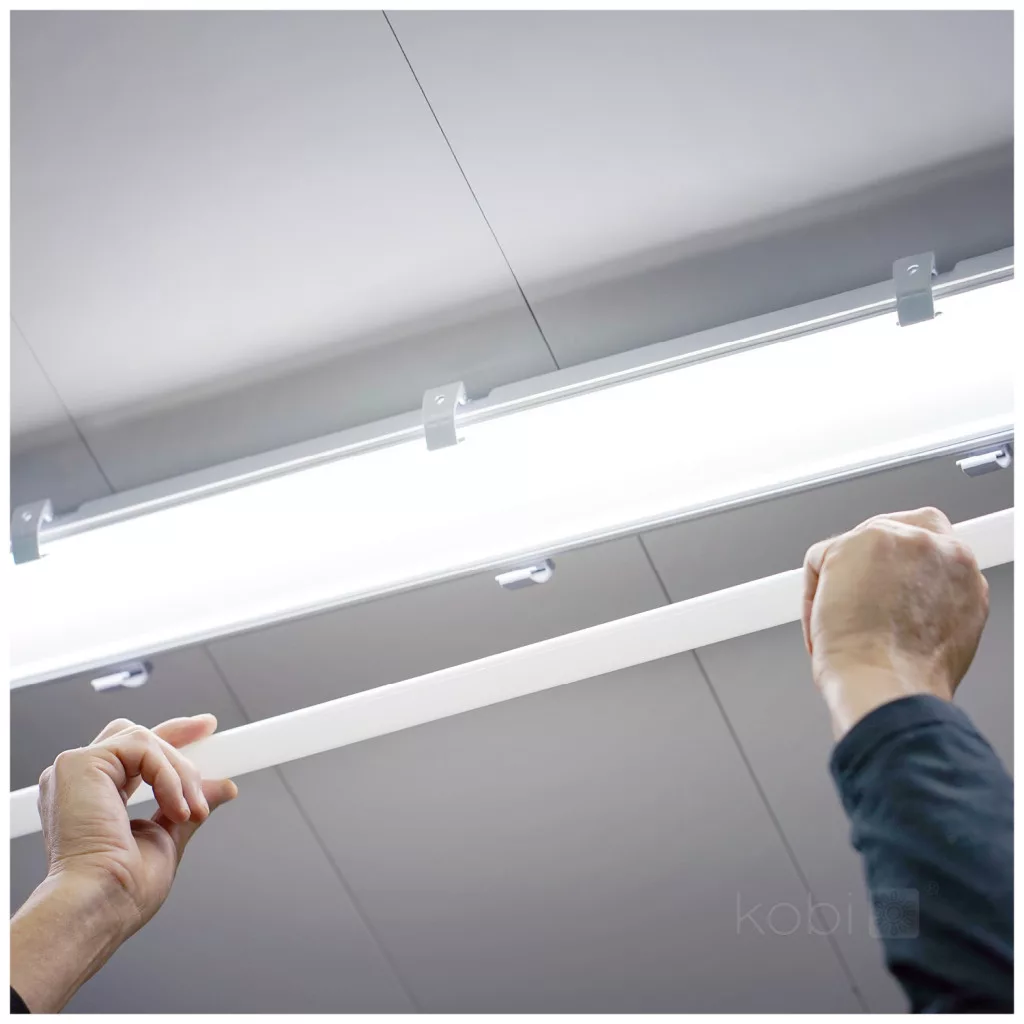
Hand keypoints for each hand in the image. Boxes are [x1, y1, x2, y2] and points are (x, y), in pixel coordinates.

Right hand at [38, 713, 237, 931]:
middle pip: (134, 735)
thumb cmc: (122, 890)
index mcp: (92, 797)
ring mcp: (74, 770)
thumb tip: (223, 787)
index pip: (133, 755)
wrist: (100, 904)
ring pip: (144, 741)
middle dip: (178, 732)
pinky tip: (176, 807)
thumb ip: (188, 805)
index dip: (169, 738)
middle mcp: (77, 781)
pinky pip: (141, 748)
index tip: (204, 731)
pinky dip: (168, 776)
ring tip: (191, 811)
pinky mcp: (77, 764)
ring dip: (180, 773)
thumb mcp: (167, 838)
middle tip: (210, 730)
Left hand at [802, 507, 989, 737]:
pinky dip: (813, 596)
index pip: (929, 548)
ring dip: (839, 584)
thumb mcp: (944, 633)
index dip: (897, 570)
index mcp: (964, 574)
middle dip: (865, 560)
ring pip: (852, 547)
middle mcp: (942, 550)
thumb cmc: (907, 677)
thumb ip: (931, 600)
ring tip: (840, 625)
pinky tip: (824, 625)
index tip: (879, 590)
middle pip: (891, 530)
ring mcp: (903, 540)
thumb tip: (900, 597)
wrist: (889, 686)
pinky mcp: (862, 540)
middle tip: (849, 600)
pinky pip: (819, 559)